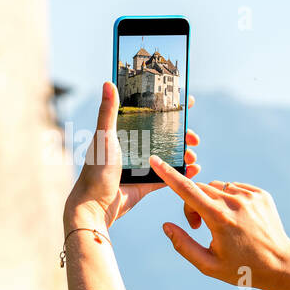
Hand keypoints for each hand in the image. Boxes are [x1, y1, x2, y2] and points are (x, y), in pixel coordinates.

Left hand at [64, 81, 200, 231]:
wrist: (95, 207)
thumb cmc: (96, 171)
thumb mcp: (104, 137)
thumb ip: (107, 112)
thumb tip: (108, 82)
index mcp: (122, 133)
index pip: (148, 114)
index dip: (167, 107)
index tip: (186, 101)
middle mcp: (132, 146)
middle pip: (163, 135)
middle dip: (181, 134)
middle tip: (193, 137)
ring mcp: (140, 165)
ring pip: (168, 154)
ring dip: (184, 153)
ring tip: (192, 156)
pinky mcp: (145, 183)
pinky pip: (168, 175)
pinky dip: (182, 172)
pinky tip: (194, 169)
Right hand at [151, 162, 289, 289]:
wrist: (281, 264)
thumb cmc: (242, 268)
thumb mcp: (208, 265)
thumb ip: (183, 245)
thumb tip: (167, 225)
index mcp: (219, 218)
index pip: (187, 190)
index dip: (168, 175)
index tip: (156, 160)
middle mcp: (234, 202)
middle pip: (199, 189)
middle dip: (192, 204)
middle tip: (198, 226)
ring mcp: (249, 196)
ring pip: (217, 188)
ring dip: (211, 201)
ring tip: (221, 224)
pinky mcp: (260, 194)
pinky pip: (234, 188)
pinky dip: (228, 200)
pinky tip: (236, 219)